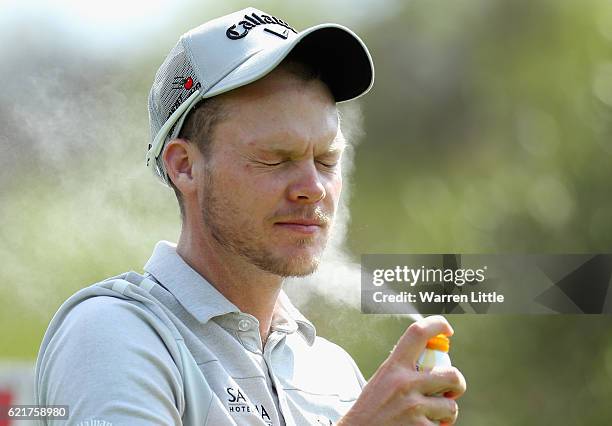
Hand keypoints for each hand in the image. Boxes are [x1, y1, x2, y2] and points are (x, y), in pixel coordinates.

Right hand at [338, 316, 466, 425]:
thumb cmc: (372, 408)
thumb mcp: (382, 380)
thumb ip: (404, 368)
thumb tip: (433, 357)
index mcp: (394, 366)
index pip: (418, 333)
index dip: (437, 324)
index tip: (447, 329)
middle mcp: (405, 383)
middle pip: (452, 375)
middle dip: (458, 385)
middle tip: (451, 392)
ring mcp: (413, 408)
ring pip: (451, 407)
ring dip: (445, 414)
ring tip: (430, 416)